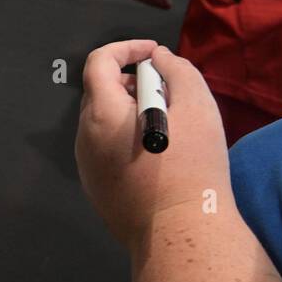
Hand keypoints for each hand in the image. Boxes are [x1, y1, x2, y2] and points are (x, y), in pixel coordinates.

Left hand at [75, 42, 230, 248]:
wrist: (180, 233)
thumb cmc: (192, 168)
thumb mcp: (197, 106)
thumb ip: (177, 71)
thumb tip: (159, 60)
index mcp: (102, 113)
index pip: (99, 61)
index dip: (127, 48)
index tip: (155, 53)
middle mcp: (85, 137)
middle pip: (100, 92)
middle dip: (132, 81)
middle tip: (168, 91)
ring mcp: (86, 166)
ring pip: (104, 123)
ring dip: (130, 112)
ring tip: (168, 124)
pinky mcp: (96, 188)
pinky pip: (106, 150)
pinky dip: (126, 138)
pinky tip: (158, 155)